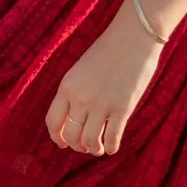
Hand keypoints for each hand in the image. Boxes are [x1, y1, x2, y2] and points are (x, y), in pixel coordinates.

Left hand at [46, 0, 163, 155]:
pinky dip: (110, 148)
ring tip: (98, 148)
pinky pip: (112, 139)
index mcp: (67, 86)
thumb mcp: (82, 70)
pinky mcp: (122, 108)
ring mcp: (102, 104)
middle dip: (77, 145)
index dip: (57, 137)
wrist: (134, 37)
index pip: (53, 121)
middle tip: (85, 147)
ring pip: (90, 141)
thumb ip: (75, 92)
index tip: (62, 143)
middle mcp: (81, 97)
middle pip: (71, 135)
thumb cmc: (109, 51)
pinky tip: (111, 147)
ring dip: (93, 149)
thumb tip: (74, 121)